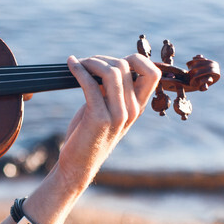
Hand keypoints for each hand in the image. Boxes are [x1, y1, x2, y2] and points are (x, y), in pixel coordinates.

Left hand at [53, 53, 160, 188]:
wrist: (78, 164)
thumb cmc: (88, 134)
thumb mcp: (106, 110)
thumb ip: (111, 91)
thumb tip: (105, 64)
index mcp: (138, 107)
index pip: (153, 73)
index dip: (136, 59)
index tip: (112, 61)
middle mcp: (132, 110)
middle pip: (126, 67)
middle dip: (103, 58)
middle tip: (85, 63)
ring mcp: (117, 115)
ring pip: (111, 72)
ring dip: (91, 62)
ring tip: (78, 64)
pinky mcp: (98, 118)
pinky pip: (90, 84)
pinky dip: (78, 69)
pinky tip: (70, 64)